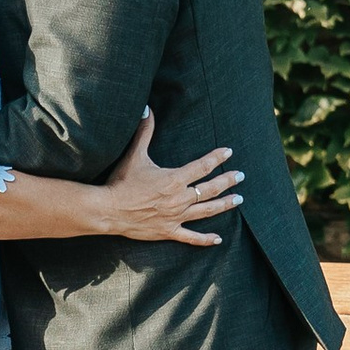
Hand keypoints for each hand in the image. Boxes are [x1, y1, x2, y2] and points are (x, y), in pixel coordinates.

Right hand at [95, 116, 241, 246]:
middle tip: (241, 176)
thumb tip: (147, 109)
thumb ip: (144, 132)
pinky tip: (218, 239)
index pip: (203, 166)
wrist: (108, 210)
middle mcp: (179, 198)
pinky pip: (191, 237)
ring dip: (224, 205)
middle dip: (228, 181)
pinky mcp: (168, 231)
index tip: (228, 152)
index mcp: (174, 179)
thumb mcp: (134, 155)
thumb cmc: (121, 183)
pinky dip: (205, 239)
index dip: (217, 158)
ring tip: (238, 199)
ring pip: (207, 211)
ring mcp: (176, 216)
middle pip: (211, 189)